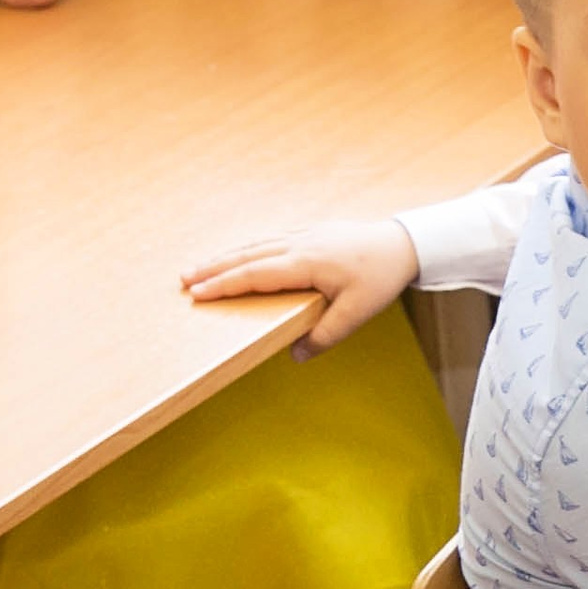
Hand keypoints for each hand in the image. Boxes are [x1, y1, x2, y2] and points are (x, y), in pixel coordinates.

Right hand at [182, 219, 420, 358]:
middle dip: (213, 268)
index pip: (256, 274)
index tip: (196, 292)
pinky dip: (247, 249)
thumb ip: (327, 335)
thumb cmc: (382, 276)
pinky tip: (238, 257)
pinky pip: (270, 240)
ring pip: (256, 245)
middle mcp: (299, 244)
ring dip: (226, 257)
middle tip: (182, 279)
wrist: (405, 243)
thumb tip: (297, 355)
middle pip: (247, 256)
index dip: (225, 284)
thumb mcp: (358, 312)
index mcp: (306, 262)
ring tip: (199, 268)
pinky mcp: (311, 233)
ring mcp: (304, 235)